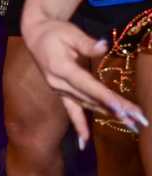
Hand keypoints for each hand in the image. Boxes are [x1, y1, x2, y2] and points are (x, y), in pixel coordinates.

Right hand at [22, 16, 147, 144]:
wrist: (35, 36)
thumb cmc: (54, 32)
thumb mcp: (70, 32)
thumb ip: (86, 43)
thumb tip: (104, 46)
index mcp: (60, 68)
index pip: (88, 85)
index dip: (105, 97)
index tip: (123, 109)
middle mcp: (58, 83)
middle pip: (90, 98)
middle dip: (115, 109)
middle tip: (139, 120)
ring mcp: (59, 90)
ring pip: (85, 105)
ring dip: (107, 115)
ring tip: (130, 125)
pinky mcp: (60, 92)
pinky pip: (70, 111)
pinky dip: (79, 125)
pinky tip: (85, 143)